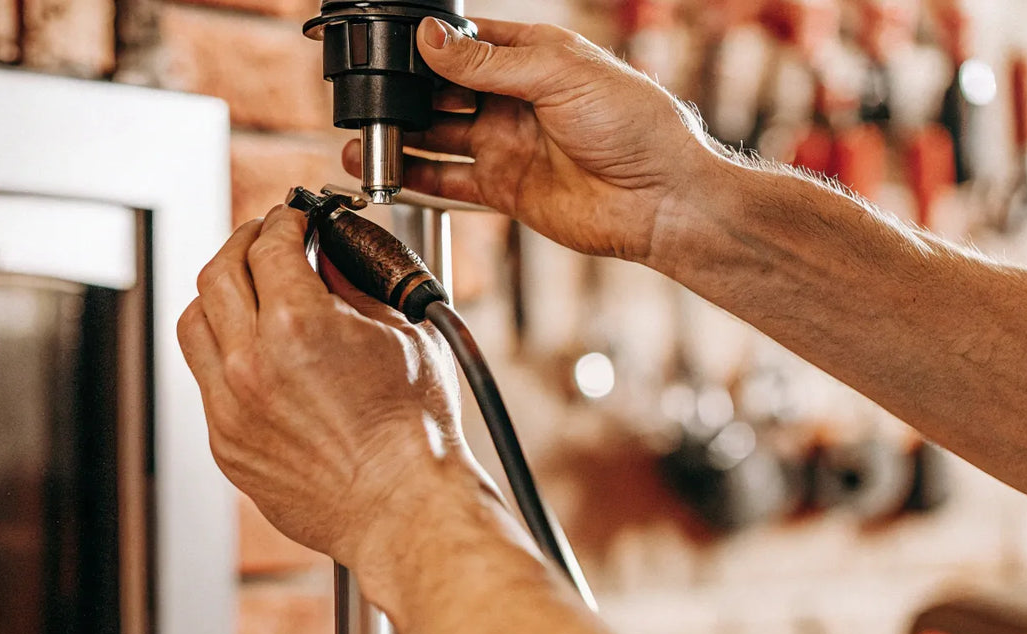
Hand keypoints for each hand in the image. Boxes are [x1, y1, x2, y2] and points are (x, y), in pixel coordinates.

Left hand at [177, 205, 488, 600]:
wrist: (404, 509)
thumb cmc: (416, 434)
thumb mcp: (400, 333)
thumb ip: (352, 286)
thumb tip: (326, 257)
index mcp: (297, 324)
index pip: (267, 245)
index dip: (281, 222)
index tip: (290, 220)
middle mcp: (251, 363)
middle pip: (217, 274)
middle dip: (242, 244)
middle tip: (262, 239)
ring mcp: (230, 407)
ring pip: (194, 324)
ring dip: (217, 296)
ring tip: (245, 290)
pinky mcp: (226, 443)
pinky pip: (205, 380)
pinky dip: (223, 353)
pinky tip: (252, 351)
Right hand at [345, 17, 717, 264]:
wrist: (662, 200)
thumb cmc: (634, 126)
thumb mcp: (559, 76)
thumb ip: (487, 64)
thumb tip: (431, 40)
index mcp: (534, 58)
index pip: (468, 44)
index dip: (430, 47)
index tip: (391, 49)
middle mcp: (515, 100)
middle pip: (444, 91)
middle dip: (408, 92)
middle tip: (371, 98)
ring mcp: (507, 144)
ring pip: (438, 136)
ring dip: (402, 135)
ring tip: (363, 136)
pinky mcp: (504, 189)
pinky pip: (447, 180)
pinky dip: (414, 176)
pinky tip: (384, 171)